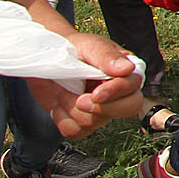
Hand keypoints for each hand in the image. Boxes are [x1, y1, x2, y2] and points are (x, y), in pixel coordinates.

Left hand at [26, 33, 141, 136]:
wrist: (45, 59)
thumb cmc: (70, 48)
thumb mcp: (88, 46)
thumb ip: (106, 56)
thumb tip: (127, 68)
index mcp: (125, 70)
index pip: (133, 86)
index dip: (116, 92)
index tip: (96, 94)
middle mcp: (118, 92)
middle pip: (128, 108)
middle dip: (102, 109)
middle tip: (80, 100)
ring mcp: (101, 108)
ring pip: (96, 122)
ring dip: (72, 109)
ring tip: (62, 92)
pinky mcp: (83, 121)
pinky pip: (76, 131)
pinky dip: (62, 119)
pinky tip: (58, 104)